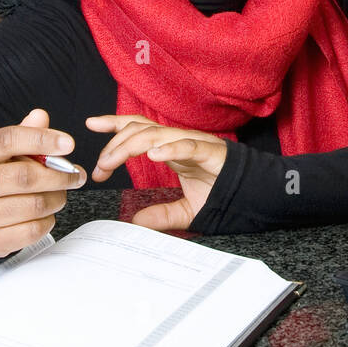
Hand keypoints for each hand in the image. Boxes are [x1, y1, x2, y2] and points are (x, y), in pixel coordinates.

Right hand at [0, 108, 85, 257]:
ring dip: (57, 198)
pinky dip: (48, 219)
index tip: (67, 143)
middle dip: (59, 175)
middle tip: (76, 174)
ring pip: (33, 205)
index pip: (7, 141)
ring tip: (60, 192)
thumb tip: (40, 117)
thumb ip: (22, 134)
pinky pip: (32, 230)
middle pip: (25, 176)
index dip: (41, 139)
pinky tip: (46, 212)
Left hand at [86, 114, 226, 230]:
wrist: (256, 194)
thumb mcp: (185, 210)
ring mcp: (195, 144)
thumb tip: (135, 222)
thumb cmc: (224, 194)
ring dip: (130, 146)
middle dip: (114, 145)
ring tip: (113, 162)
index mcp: (172, 148)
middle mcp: (180, 140)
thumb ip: (161, 215)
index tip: (91, 124)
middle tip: (100, 166)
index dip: (115, 124)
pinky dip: (170, 148)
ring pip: (156, 134)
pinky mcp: (212, 152)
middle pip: (140, 129)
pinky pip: (189, 145)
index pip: (139, 127)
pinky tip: (154, 155)